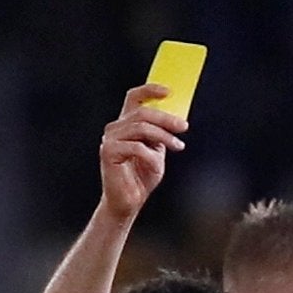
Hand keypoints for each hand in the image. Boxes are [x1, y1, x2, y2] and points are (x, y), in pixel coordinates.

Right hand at [100, 84, 185, 220]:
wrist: (127, 203)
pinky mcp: (108, 152)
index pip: (134, 98)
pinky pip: (135, 147)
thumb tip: (176, 118)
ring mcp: (110, 139)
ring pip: (141, 127)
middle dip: (166, 118)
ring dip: (163, 136)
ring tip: (178, 145)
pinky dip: (150, 156)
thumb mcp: (156, 151)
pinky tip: (157, 165)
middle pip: (142, 112)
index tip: (169, 91)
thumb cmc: (141, 178)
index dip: (150, 90)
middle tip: (183, 126)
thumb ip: (160, 134)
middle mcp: (115, 128)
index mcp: (125, 124)